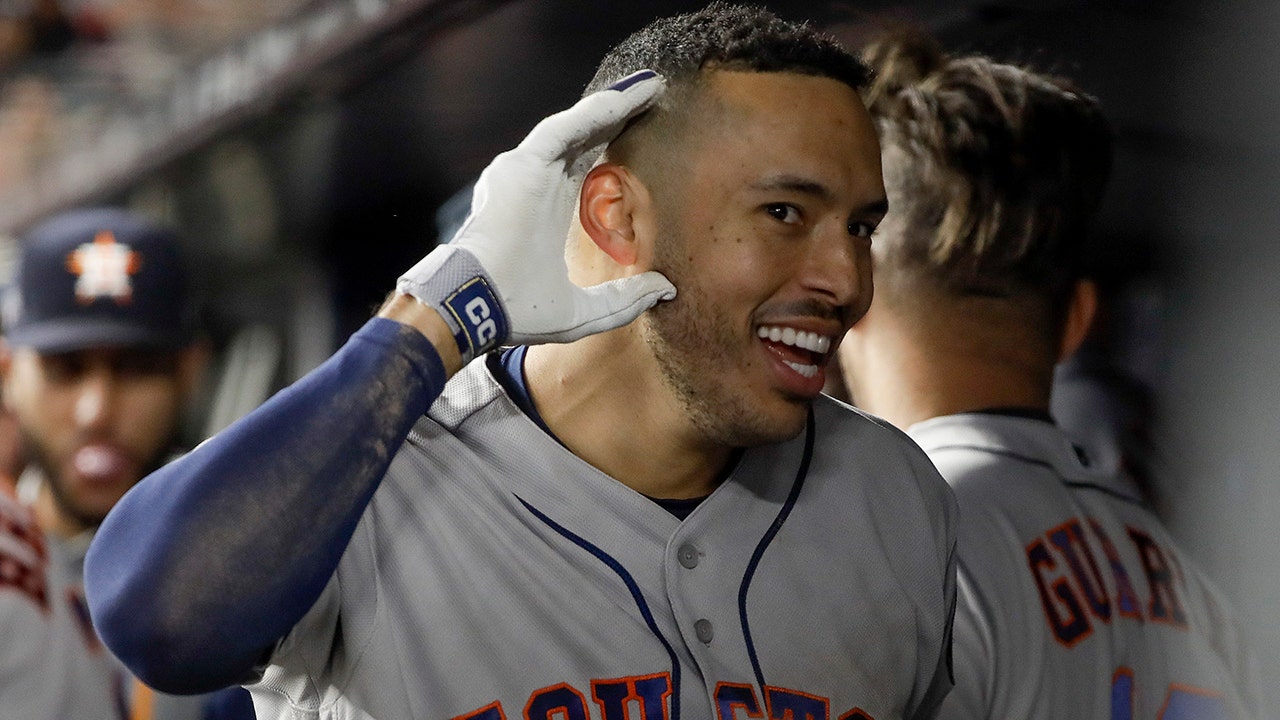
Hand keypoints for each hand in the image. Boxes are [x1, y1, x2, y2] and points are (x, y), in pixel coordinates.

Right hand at [396, 70, 675, 363]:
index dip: (614, 149)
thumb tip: (666, 288)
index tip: (648, 134)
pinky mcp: (524, 164)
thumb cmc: (519, 313)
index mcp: (548, 212)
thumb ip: (625, 299)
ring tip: (650, 86)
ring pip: (578, 126)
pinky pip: (567, 127)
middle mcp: (536, 184)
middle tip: (654, 96)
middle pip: (585, 140)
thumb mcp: (586, 312)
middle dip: (619, 117)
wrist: (479, 308)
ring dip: (616, 105)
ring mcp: (527, 171)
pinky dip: (599, 111)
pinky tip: (630, 96)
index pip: (586, 168)